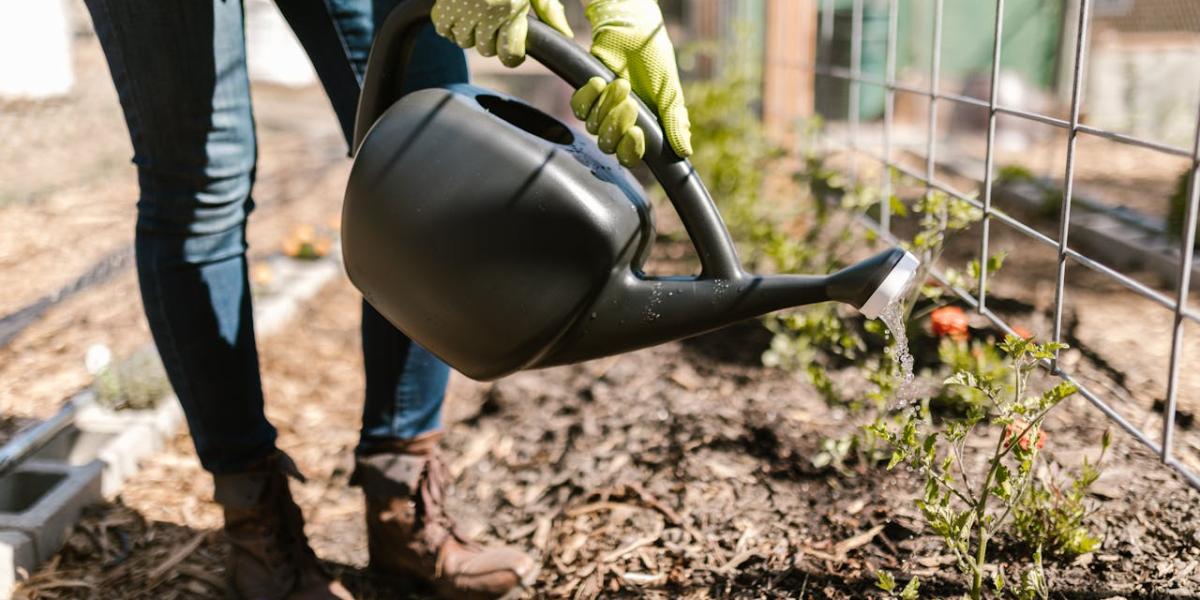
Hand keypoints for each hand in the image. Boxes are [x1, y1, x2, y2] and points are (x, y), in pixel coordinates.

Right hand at [431, 0, 572, 67]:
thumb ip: (549, 10)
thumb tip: (566, 35)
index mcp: (512, 8)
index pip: (509, 53)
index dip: (512, 57)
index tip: (514, 52)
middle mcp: (487, 10)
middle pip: (485, 49)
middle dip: (491, 42)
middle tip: (495, 26)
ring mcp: (463, 6)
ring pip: (463, 41)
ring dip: (470, 35)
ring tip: (477, 19)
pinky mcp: (446, 0)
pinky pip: (443, 28)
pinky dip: (450, 26)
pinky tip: (460, 16)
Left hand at [579, 0, 691, 159]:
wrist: (635, 33)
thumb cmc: (655, 63)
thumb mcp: (669, 92)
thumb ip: (675, 121)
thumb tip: (685, 150)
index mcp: (641, 129)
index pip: (629, 156)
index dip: (630, 150)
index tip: (637, 132)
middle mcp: (619, 125)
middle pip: (608, 145)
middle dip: (617, 123)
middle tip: (630, 102)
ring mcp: (601, 111)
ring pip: (592, 126)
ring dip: (606, 105)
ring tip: (621, 83)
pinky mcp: (587, 96)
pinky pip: (579, 108)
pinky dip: (588, 96)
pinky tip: (600, 82)